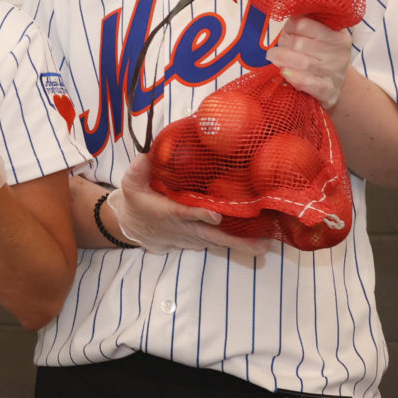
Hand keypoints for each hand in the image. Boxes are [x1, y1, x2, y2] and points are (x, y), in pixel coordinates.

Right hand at [112, 155, 269, 255]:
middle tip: (260, 244)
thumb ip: (139, 168)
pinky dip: (237, 244)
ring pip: (219, 242)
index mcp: (167, 212)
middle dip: (235, 240)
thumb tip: (149, 152)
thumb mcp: (130, 183)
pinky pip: (219, 243)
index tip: (216, 215)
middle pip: (211, 236)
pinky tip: (259, 243)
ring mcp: (193, 237)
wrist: (134, 228)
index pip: (184, 213)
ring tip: (266, 245)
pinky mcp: (199, 241)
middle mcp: (184, 228)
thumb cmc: (136, 201)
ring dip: (242, 245)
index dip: (199, 214)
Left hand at [266, 16, 352, 109]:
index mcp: (337, 36)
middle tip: (276, 49)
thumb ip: (308, 25)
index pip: (305, 23)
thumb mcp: (323, 37)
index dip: (290, 26)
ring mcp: (334, 73)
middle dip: (283, 45)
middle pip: (300, 44)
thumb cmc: (323, 56)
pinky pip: (308, 83)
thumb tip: (288, 13)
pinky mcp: (328, 91)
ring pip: (302, 63)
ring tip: (274, 58)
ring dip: (282, 60)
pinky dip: (294, 78)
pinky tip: (285, 73)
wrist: (339, 85)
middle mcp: (338, 54)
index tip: (287, 31)